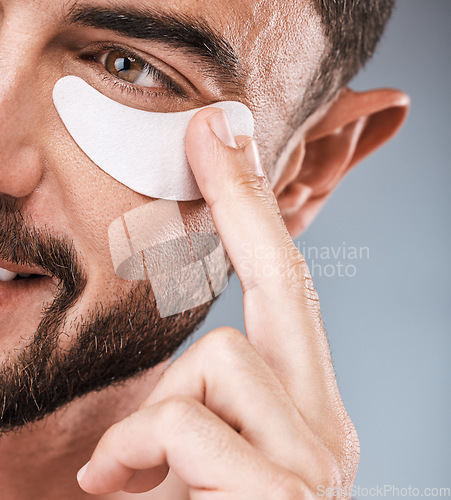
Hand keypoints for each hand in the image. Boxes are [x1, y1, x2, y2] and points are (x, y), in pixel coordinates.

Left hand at [77, 108, 359, 498]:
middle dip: (244, 198)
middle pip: (284, 282)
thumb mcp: (199, 460)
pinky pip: (190, 427)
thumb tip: (178, 382)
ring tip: (131, 471)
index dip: (255, 202)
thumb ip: (198, 409)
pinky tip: (132, 493)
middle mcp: (325, 429)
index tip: (226, 132)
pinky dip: (139, 453)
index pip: (285, 285)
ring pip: (218, 363)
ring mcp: (313, 467)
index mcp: (306, 410)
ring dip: (154, 414)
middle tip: (210, 131)